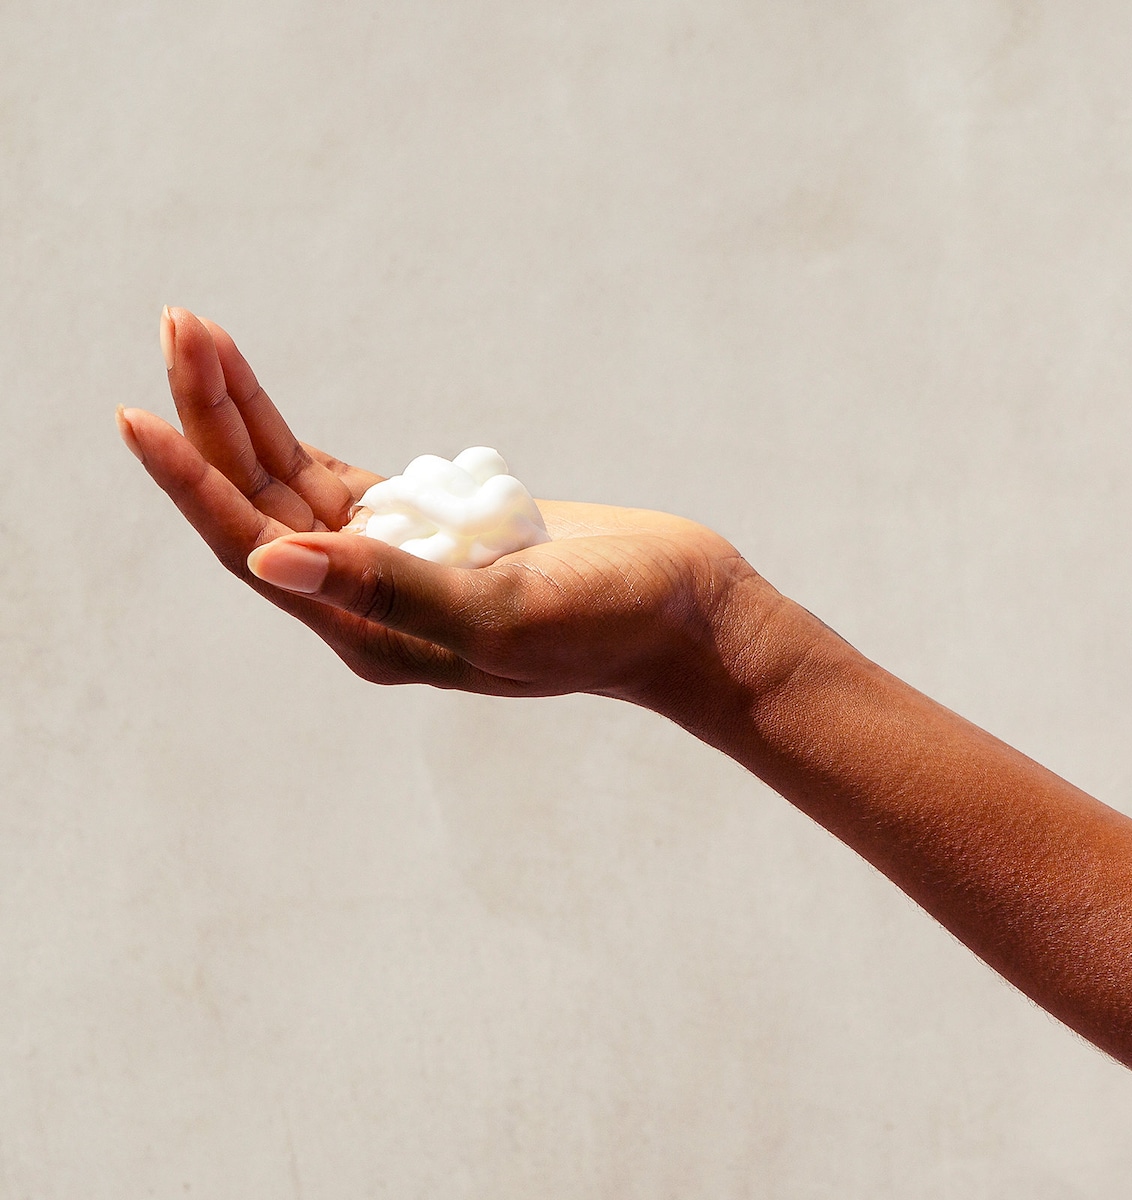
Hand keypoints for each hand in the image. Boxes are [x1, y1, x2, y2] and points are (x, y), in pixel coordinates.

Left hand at [117, 308, 773, 710]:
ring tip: (197, 329)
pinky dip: (291, 427)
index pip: (257, 552)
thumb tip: (269, 562)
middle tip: (178, 324)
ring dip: (240, 411)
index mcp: (373, 634)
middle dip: (210, 420)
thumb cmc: (608, 621)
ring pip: (288, 484)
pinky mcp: (425, 530)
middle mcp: (368, 603)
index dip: (196, 485)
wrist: (685, 611)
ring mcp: (394, 564)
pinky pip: (333, 476)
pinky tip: (253, 386)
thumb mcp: (502, 610)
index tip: (136, 412)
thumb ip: (392, 589)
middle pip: (260, 506)